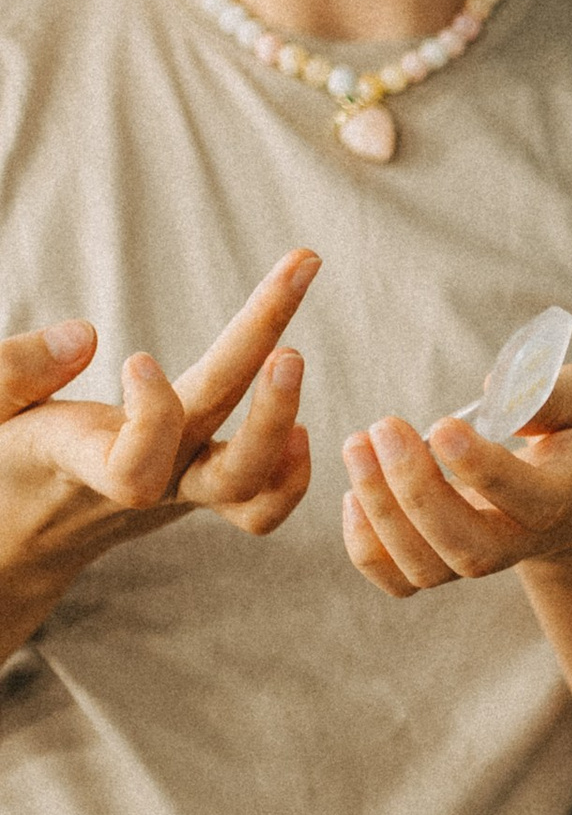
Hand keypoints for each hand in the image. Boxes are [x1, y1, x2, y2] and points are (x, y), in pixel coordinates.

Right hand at [0, 253, 317, 600]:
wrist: (18, 532)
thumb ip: (14, 371)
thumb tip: (88, 334)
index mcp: (82, 464)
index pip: (136, 465)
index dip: (151, 416)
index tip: (136, 358)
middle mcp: (146, 482)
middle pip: (226, 460)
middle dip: (266, 378)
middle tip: (292, 282)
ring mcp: (179, 491)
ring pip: (250, 483)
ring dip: (284, 418)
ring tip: (293, 354)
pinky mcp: (198, 491)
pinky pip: (260, 504)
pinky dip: (292, 472)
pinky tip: (300, 422)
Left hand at [342, 362, 571, 595]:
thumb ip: (556, 395)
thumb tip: (492, 395)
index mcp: (569, 498)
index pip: (528, 501)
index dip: (481, 470)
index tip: (442, 425)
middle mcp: (525, 542)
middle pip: (468, 546)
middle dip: (415, 490)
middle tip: (383, 427)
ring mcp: (484, 558)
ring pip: (426, 567)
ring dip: (381, 511)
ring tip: (358, 446)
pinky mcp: (447, 563)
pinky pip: (399, 579)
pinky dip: (367, 546)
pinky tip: (354, 494)